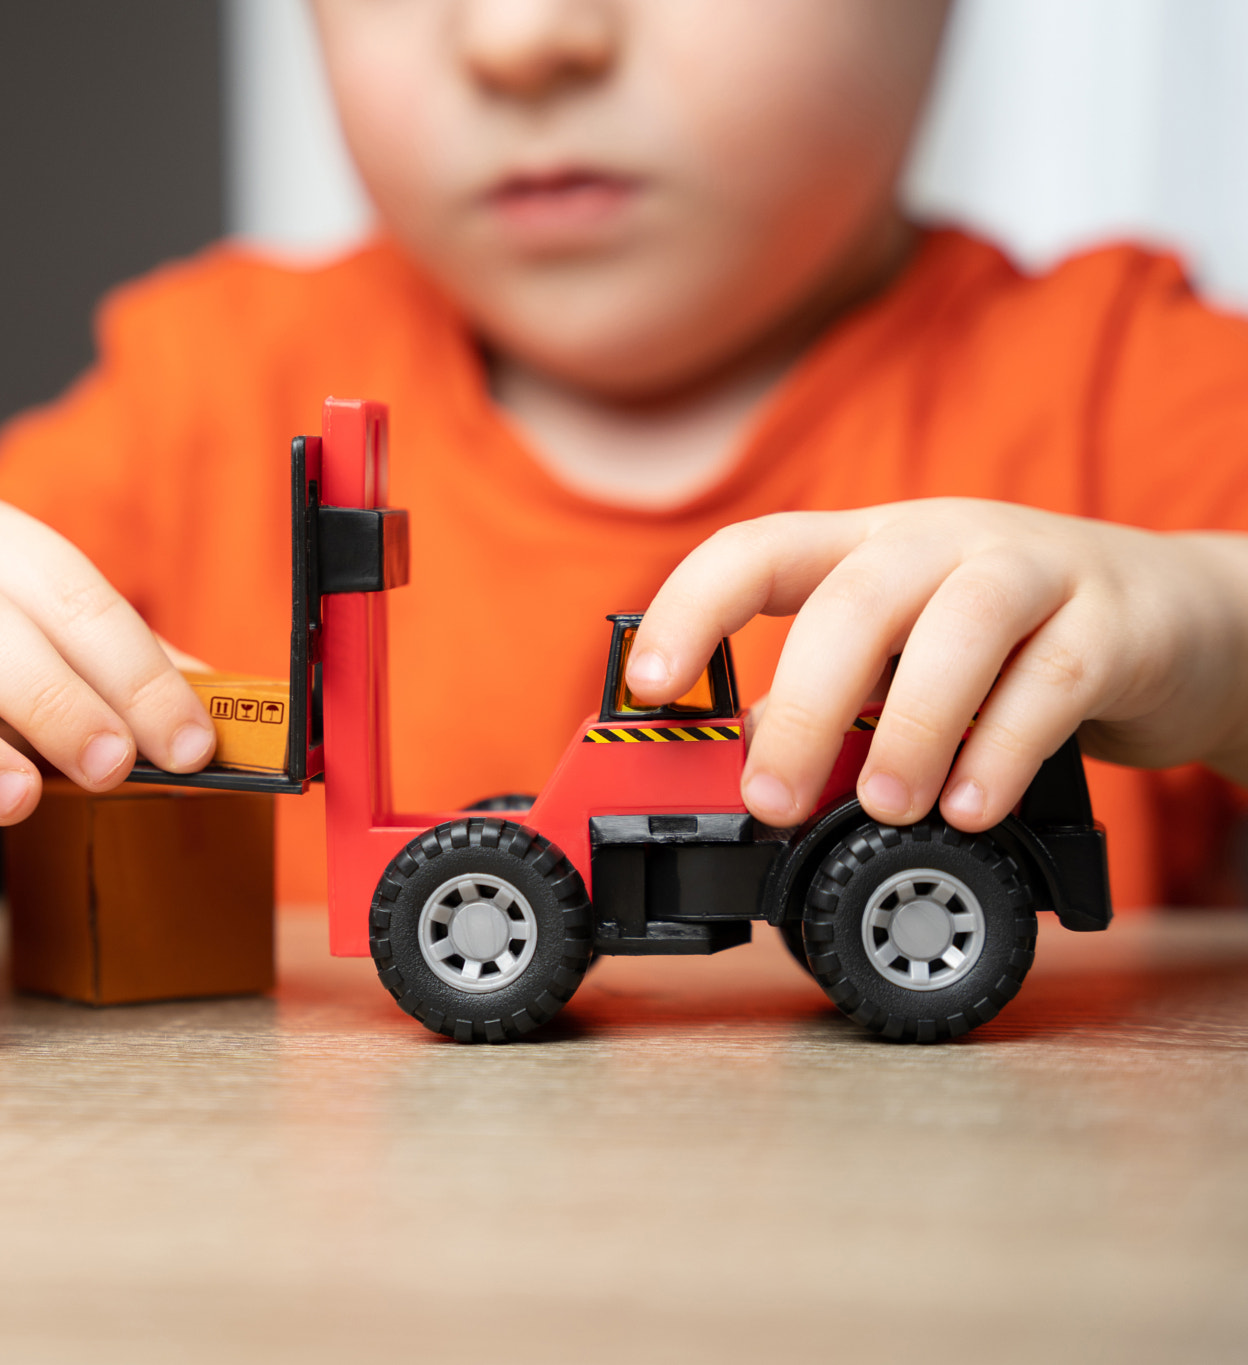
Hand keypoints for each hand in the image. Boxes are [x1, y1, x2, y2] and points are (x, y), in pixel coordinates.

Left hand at [624, 499, 1247, 830]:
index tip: (645, 682)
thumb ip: (828, 706)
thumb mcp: (902, 663)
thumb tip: (740, 772)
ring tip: (882, 807)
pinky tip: (967, 809)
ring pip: (955, 630)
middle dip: (802, 707)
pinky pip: (1051, 681)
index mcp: (865, 547)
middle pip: (854, 600)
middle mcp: (940, 542)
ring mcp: (1032, 571)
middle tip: (770, 801)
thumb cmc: (1011, 645)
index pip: (756, 550)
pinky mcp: (1114, 622)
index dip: (691, 607)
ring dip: (908, 730)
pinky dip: (1001, 752)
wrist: (1183, 619)